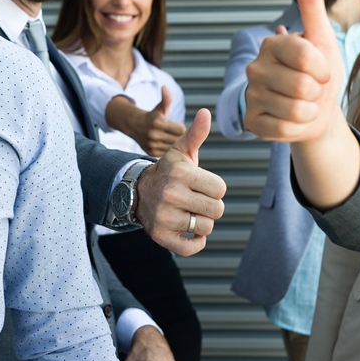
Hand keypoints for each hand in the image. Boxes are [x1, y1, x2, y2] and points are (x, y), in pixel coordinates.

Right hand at [105, 89, 186, 157]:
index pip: (181, 129)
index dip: (181, 127)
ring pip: (173, 147)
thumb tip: (165, 88)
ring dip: (174, 143)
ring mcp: (151, 145)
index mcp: (158, 122)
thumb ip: (166, 99)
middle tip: (173, 132)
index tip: (177, 126)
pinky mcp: (150, 152)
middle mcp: (153, 134)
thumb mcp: (160, 107)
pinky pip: (166, 152)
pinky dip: (168, 149)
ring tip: (169, 138)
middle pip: (178, 139)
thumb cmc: (153, 116)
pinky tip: (164, 144)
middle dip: (178, 136)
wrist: (135, 126)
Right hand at [134, 109, 225, 256]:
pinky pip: (190, 248)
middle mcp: (171, 195)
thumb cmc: (169, 171)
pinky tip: (190, 232)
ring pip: (205, 228)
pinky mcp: (160, 236)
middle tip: (196, 200)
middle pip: (217, 210)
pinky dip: (195, 243)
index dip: (215, 189)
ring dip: (202, 223)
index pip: (221, 189)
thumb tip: (205, 112)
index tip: (202, 185)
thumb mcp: (181, 151)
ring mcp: (164, 217)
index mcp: (181, 174)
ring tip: (189, 212)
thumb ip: (196, 133)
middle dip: (211, 206)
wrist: (139, 192)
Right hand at [244, 0, 343, 143]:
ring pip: (294, 109)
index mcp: (273, 43)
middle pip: (301, 85)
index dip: (323, 68)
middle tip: (312, 90)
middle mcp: (255, 67)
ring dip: (310, 111)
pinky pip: (282, 129)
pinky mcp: (252, 121)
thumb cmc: (321, 74)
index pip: (305, 56)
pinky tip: (294, 121)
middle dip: (317, 93)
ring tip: (305, 105)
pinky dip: (298, 128)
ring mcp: (251, 95)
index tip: (322, 70)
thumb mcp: (322, 37)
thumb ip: (311, 0)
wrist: (318, 111)